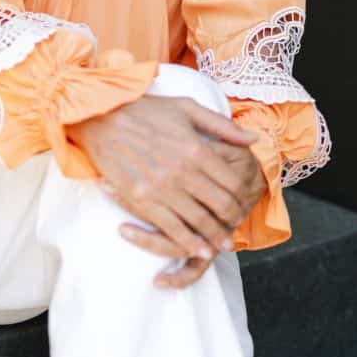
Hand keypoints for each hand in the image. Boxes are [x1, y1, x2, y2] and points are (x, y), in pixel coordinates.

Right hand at [67, 96, 267, 288]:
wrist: (101, 118)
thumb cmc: (146, 110)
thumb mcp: (187, 107)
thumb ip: (222, 125)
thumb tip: (254, 138)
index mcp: (196, 148)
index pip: (232, 181)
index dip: (244, 196)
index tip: (246, 201)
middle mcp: (182, 171)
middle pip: (220, 205)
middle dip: (234, 218)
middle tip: (238, 223)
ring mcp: (161, 189)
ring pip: (199, 222)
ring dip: (215, 237)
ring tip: (224, 243)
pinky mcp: (142, 201)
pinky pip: (172, 229)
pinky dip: (189, 243)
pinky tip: (199, 249)